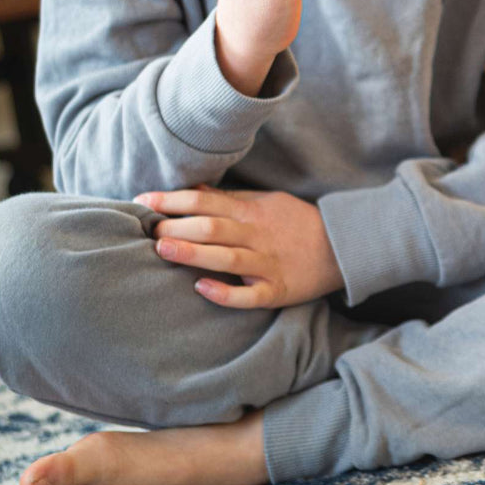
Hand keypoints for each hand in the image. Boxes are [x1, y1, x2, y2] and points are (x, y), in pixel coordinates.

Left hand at [135, 184, 343, 309]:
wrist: (342, 246)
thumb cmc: (296, 222)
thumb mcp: (265, 201)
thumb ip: (229, 200)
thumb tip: (191, 190)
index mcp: (251, 211)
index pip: (205, 201)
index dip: (172, 201)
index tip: (143, 203)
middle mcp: (257, 236)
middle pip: (211, 228)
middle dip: (176, 227)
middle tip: (148, 230)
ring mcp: (267, 264)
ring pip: (226, 258)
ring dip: (192, 253)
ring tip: (162, 249)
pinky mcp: (277, 290)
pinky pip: (249, 295)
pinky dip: (225, 293)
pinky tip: (202, 288)